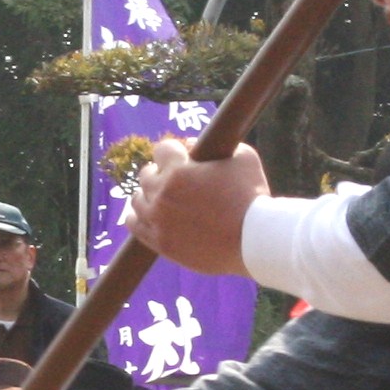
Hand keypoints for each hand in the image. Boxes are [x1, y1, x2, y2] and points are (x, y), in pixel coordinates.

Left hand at [131, 137, 261, 275]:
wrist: (254, 241)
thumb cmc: (251, 196)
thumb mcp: (242, 157)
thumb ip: (215, 146)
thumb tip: (190, 146)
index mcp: (178, 171)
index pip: (162, 149)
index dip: (174, 150)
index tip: (182, 156)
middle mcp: (161, 194)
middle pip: (146, 175)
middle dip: (161, 173)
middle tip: (175, 180)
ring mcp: (158, 220)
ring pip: (137, 200)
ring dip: (149, 195)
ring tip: (163, 198)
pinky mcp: (160, 242)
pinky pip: (135, 225)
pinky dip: (140, 217)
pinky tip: (150, 215)